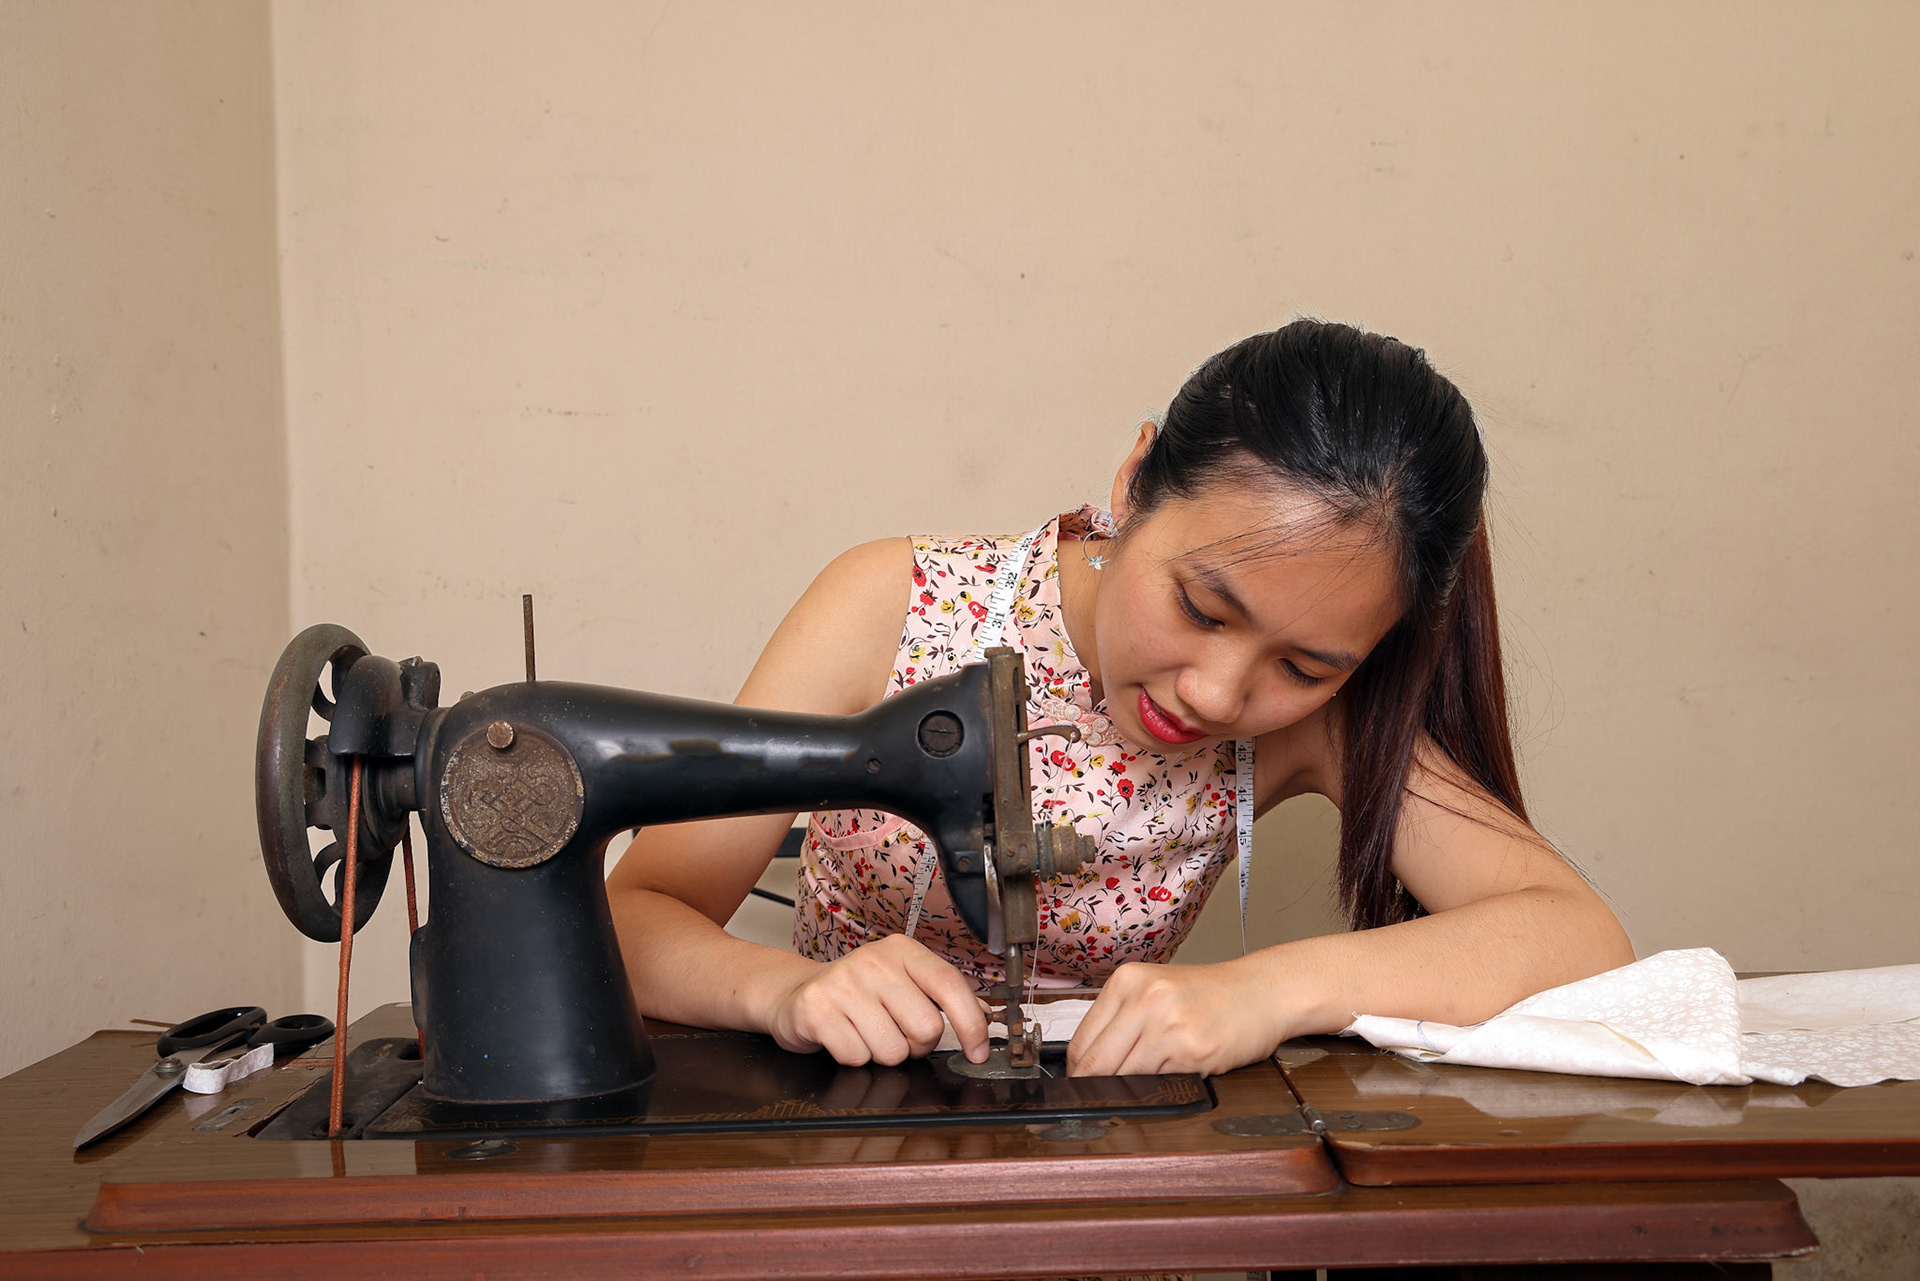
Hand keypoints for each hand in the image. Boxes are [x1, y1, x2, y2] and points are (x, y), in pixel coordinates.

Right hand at [764, 934, 990, 1066]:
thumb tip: (985, 1016)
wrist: (796, 993)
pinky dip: (853, 1057)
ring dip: (883, 1054)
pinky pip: (857, 1057)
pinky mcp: (817, 1010)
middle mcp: (873, 961)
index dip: (971, 1024)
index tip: (979, 1052)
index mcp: (902, 951)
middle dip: (916, 1045)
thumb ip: (941, 996)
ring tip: (866, 1032)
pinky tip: (843, 1036)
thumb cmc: (857, 993)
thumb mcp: (901, 981)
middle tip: (896, 1033)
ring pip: (892, 1051)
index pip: (949, 985)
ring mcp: (843, 984)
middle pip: (925, 1029)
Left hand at [1066, 960, 1286, 1076]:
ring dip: (1131, 1090)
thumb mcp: (1156, 990)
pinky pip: (1159, 1084)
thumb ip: (1121, 1019)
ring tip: (1148, 1081)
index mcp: (1127, 981)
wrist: (1262, 991)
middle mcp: (1145, 998)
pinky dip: (1160, 1089)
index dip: (1078, 1070)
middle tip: (1103, 1097)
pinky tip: (1174, 1075)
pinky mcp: (1193, 1051)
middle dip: (1095, 1087)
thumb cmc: (1209, 995)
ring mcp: (1168, 1025)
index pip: (1080, 1040)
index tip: (1083, 1084)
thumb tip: (1085, 1065)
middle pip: (1095, 1064)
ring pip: (1124, 1078)